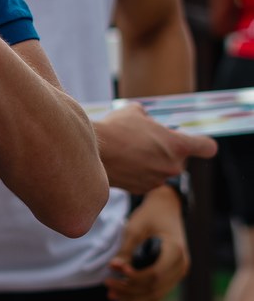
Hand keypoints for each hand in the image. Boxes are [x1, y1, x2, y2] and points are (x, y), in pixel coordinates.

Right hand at [94, 107, 216, 192]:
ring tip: (128, 150)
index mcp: (177, 145)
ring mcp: (158, 180)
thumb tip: (146, 121)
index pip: (207, 147)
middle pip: (180, 159)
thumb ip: (148, 117)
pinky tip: (122, 162)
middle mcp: (173, 166)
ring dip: (151, 161)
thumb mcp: (135, 111)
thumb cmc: (116, 128)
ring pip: (161, 169)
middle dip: (167, 150)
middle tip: (146, 140)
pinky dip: (138, 172)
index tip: (198, 143)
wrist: (92, 152)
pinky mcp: (142, 189)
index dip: (204, 144)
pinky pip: (146, 179)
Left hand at [106, 190, 187, 300]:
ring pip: (155, 294)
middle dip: (129, 289)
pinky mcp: (173, 276)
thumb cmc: (150, 215)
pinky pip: (158, 294)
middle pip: (154, 287)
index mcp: (176, 251)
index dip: (134, 277)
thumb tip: (113, 268)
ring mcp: (179, 273)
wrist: (166, 208)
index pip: (154, 274)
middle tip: (106, 285)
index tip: (115, 271)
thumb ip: (126, 249)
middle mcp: (182, 265)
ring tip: (111, 296)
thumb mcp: (136, 227)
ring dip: (133, 298)